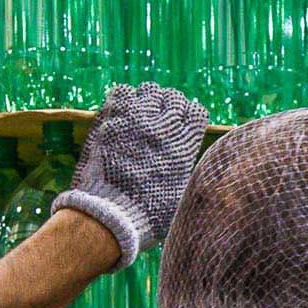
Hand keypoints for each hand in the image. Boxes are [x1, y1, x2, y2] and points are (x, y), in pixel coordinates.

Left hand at [51, 83, 208, 270]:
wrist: (111, 216)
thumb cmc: (148, 215)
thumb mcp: (181, 195)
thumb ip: (188, 172)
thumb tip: (192, 164)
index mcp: (184, 146)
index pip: (196, 112)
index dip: (190, 117)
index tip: (183, 125)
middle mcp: (163, 129)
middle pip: (174, 98)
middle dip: (169, 107)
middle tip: (160, 120)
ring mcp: (136, 122)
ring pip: (150, 90)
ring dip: (148, 100)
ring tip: (141, 114)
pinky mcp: (111, 122)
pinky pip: (122, 93)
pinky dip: (125, 99)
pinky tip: (123, 113)